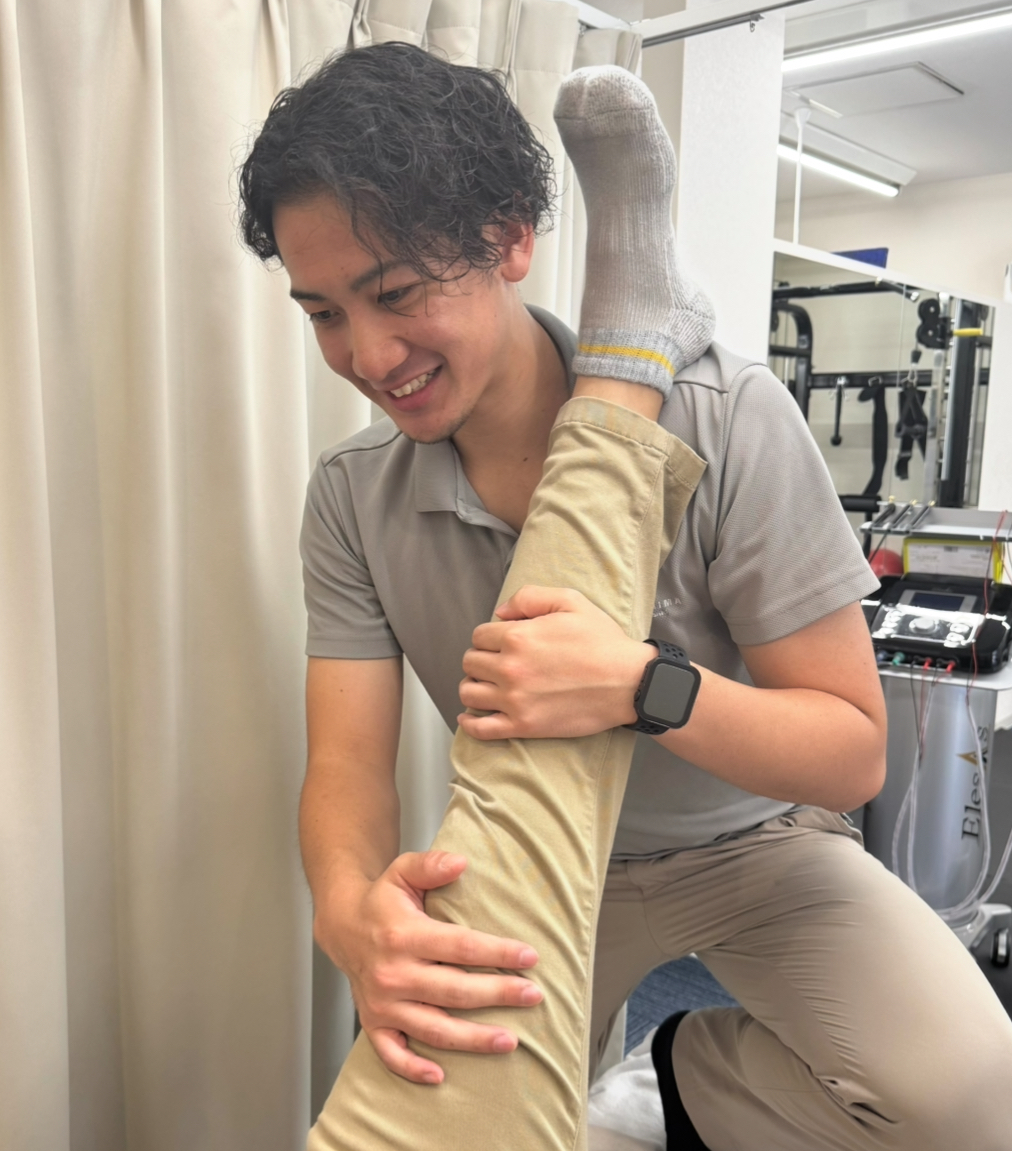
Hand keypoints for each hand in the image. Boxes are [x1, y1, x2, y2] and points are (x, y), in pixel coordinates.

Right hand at [315, 850, 542, 1084]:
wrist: (342, 925)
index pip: (460, 947)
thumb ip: (430, 865)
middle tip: (534, 995)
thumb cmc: (382, 900)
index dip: (498, 953)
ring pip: (433, 1029)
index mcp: (403, 936)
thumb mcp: (402, 872)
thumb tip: (461, 861)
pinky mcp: (373, 1023)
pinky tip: (441, 1077)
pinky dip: (413, 1069)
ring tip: (510, 1041)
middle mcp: (392, 974)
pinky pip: (392, 1054)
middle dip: (498, 995)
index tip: (530, 957)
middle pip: (455, 991)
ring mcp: (381, 1004)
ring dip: (472, 1040)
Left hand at [457, 585, 654, 740]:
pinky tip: (470, 717)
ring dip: (474, 687)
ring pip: (469, 693)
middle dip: (481, 659)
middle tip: (497, 662)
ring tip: (488, 685)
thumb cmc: (603, 642)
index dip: (489, 637)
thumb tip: (500, 612)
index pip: (479, 636)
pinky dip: (470, 724)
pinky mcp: (524, 726)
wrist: (629, 683)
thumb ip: (529, 597)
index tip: (502, 642)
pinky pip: (481, 729)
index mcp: (517, 637)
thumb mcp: (571, 601)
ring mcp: (515, 700)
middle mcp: (510, 669)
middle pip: (470, 663)